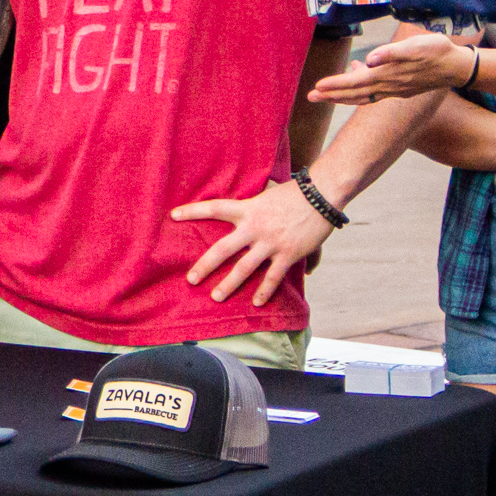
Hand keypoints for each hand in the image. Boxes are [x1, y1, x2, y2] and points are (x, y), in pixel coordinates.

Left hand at [169, 177, 330, 305]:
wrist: (322, 195)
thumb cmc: (296, 192)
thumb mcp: (269, 192)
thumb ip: (257, 202)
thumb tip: (256, 202)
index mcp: (248, 208)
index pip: (214, 208)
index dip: (193, 211)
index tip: (173, 215)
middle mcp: (255, 227)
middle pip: (223, 249)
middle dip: (205, 266)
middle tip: (191, 279)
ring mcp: (271, 242)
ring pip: (244, 268)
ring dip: (229, 284)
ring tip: (216, 297)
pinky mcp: (288, 254)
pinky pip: (273, 277)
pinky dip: (264, 291)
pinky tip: (256, 303)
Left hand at [309, 28, 479, 104]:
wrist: (457, 66)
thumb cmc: (436, 52)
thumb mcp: (415, 46)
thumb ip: (392, 53)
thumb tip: (370, 60)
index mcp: (387, 75)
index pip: (355, 82)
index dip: (336, 85)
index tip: (317, 86)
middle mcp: (388, 86)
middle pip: (354, 93)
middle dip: (331, 95)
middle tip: (311, 97)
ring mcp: (394, 90)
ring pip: (363, 96)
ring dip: (342, 96)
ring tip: (325, 95)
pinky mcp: (400, 89)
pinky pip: (374, 94)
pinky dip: (360, 92)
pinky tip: (356, 81)